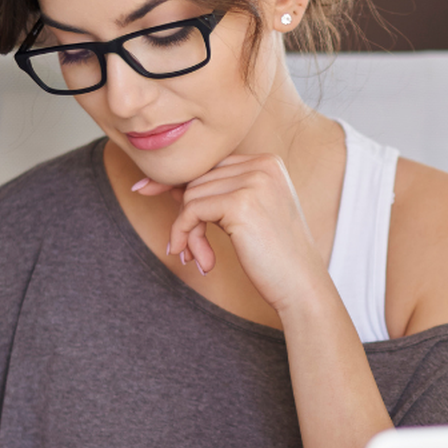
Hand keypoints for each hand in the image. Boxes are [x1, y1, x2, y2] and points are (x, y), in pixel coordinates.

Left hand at [135, 154, 330, 315]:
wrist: (302, 286)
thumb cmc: (275, 256)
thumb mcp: (249, 214)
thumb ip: (218, 193)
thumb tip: (169, 185)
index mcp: (268, 161)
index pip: (209, 164)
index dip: (180, 184)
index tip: (145, 191)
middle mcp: (263, 164)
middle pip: (198, 178)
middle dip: (187, 215)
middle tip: (190, 249)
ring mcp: (253, 182)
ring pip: (191, 195)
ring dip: (188, 232)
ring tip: (201, 258)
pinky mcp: (240, 204)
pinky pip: (190, 211)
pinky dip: (185, 235)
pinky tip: (198, 259)